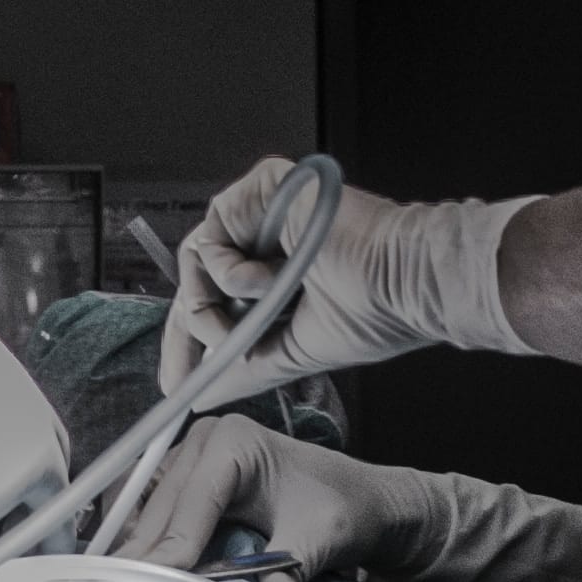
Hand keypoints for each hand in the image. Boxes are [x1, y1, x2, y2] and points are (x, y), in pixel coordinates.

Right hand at [108, 414, 420, 581]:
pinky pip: (152, 517)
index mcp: (235, 440)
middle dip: (147, 555)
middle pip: (161, 507)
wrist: (354, 501)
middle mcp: (203, 442)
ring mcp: (189, 462)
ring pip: (147, 513)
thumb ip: (291, 565)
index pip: (194, 500)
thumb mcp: (320, 536)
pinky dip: (146, 549)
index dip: (174, 547)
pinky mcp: (183, 486)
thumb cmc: (341, 508)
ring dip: (139, 554)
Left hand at [157, 159, 536, 402]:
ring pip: (199, 260)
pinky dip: (232, 272)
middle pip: (200, 278)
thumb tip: (204, 394)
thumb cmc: (375, 313)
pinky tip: (270, 282)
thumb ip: (245, 369)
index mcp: (281, 274)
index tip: (177, 384)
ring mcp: (264, 212)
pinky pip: (214, 234)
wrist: (403, 282)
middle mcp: (268, 240)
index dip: (193, 342)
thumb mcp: (294, 354)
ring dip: (211, 305)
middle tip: (182, 373)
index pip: (220, 302)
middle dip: (187, 331)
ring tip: (243, 324)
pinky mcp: (262, 187)